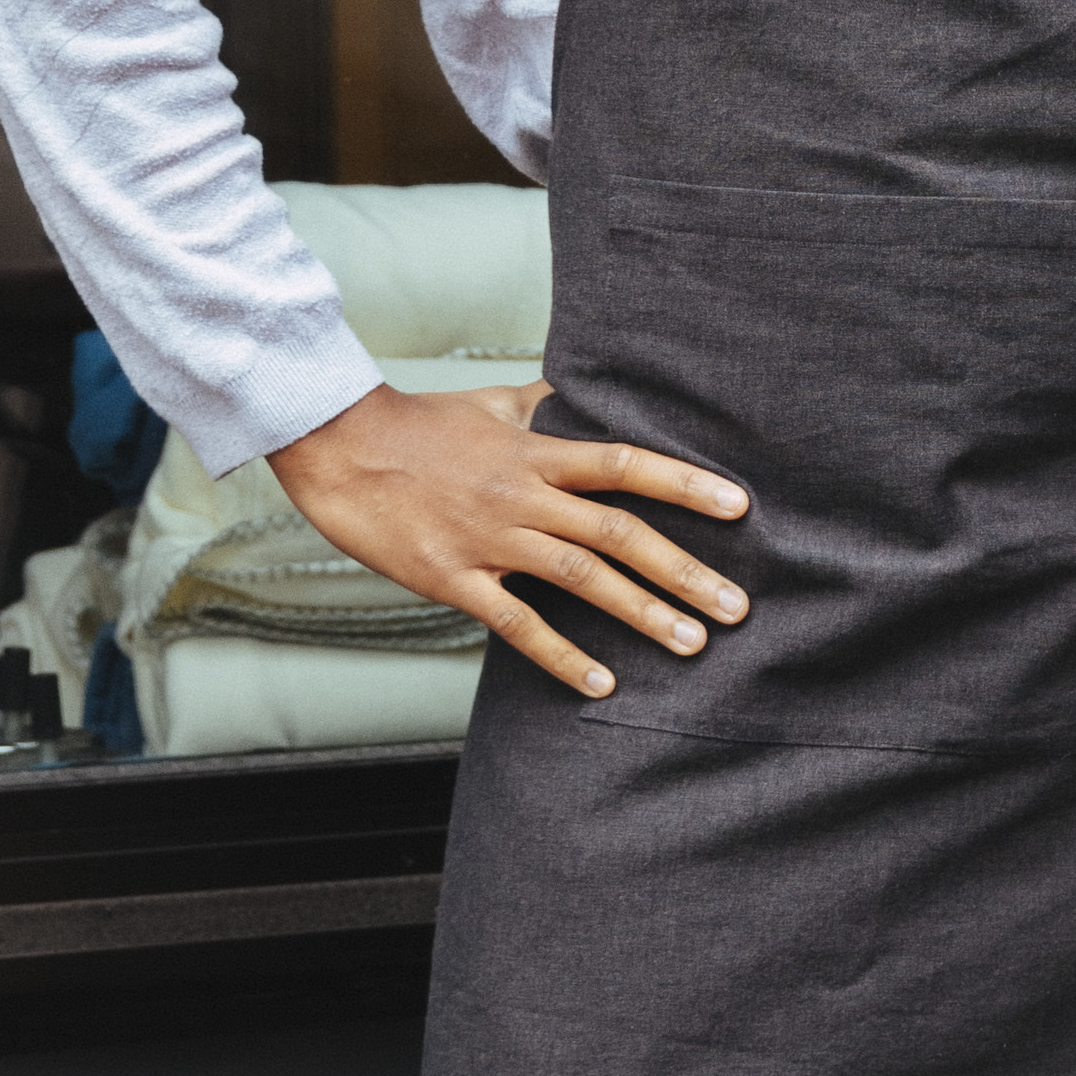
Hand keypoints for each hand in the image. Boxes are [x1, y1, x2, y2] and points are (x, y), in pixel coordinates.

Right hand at [266, 378, 750, 698]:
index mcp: (534, 451)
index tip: (739, 506)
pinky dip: (562, 655)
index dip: (685, 483)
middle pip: (618, 533)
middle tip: (737, 606)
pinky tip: (602, 683)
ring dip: (642, 613)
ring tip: (692, 643)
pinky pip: (517, 623)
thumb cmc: (415, 424)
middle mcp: (522, 495)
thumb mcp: (488, 403)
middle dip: (684, 570)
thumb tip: (582, 392)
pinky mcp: (453, 578)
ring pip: (580, 579)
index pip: (624, 464)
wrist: (336, 446)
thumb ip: (543, 405)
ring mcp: (489, 538)